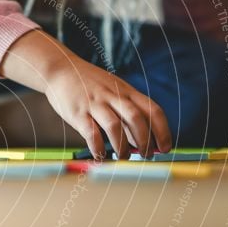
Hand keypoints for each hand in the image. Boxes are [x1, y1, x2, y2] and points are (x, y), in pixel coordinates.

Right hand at [46, 57, 171, 159]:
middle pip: (136, 119)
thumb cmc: (90, 85)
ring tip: (124, 157)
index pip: (152, 110)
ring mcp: (95, 104)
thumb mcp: (114, 92)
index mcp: (127, 91)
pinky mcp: (78, 113)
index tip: (165, 148)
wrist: (62, 69)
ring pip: (114, 127)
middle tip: (147, 156)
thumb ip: (127, 114)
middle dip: (145, 141)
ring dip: (122, 147)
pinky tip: (101, 156)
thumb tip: (140, 143)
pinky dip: (98, 148)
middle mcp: (113, 96)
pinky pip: (91, 133)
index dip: (163, 131)